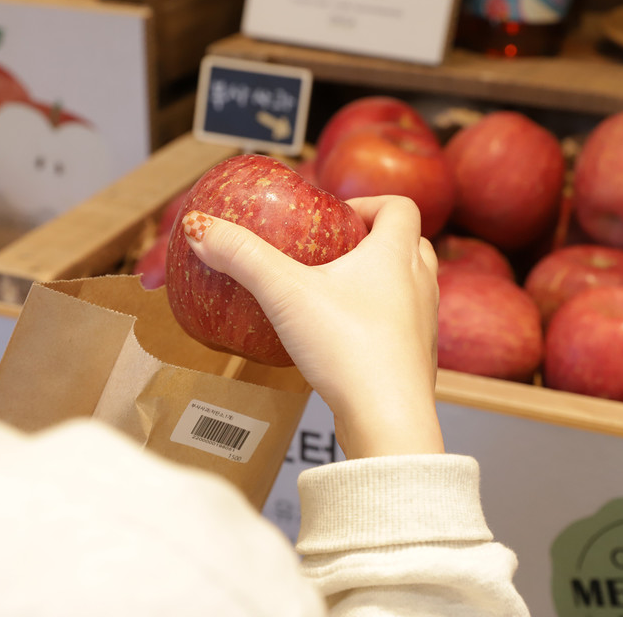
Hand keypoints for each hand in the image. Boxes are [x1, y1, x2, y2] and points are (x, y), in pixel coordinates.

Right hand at [182, 195, 443, 458]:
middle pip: (411, 242)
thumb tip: (199, 228)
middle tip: (336, 250)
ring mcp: (423, 323)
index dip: (369, 203)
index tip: (337, 217)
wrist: (388, 419)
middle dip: (376, 239)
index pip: (400, 206)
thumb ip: (243, 258)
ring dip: (382, 279)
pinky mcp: (416, 359)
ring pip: (412, 285)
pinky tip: (344, 339)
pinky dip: (380, 319)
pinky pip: (402, 325)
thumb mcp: (286, 294)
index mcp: (396, 255)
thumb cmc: (347, 348)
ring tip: (337, 292)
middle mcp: (420, 283)